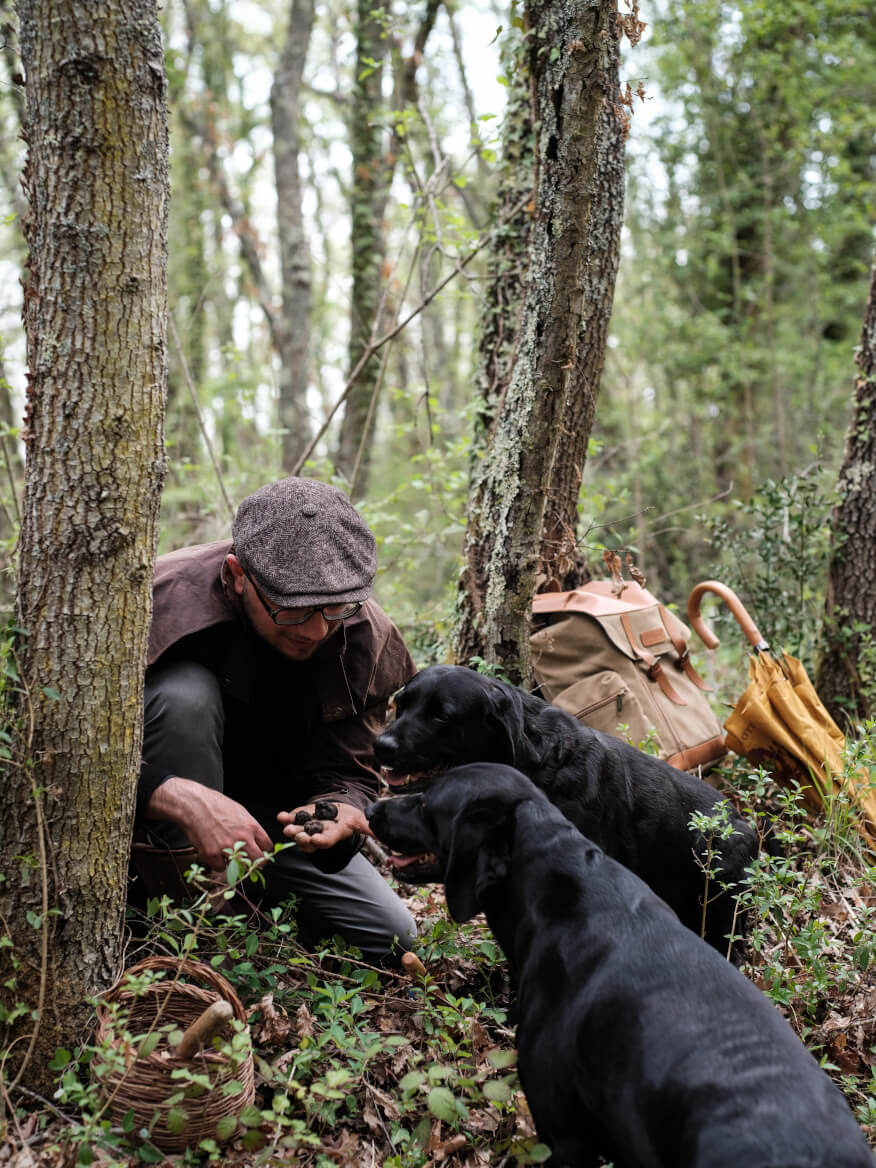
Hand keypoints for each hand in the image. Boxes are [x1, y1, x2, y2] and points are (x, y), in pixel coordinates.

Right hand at [147, 776, 273, 870]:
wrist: (194, 805)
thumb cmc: (215, 805)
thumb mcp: (240, 811)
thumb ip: (250, 827)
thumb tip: (256, 839)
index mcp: (251, 826)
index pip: (268, 847)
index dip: (265, 852)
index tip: (261, 854)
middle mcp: (242, 838)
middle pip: (258, 861)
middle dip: (255, 864)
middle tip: (248, 863)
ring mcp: (227, 848)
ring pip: (240, 868)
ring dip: (235, 864)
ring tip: (227, 855)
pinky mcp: (212, 855)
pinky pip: (220, 868)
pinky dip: (217, 863)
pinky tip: (214, 853)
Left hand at [276, 801, 371, 852]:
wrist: (338, 812)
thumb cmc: (350, 819)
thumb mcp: (360, 822)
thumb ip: (368, 827)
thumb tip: (382, 832)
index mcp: (332, 836)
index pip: (326, 841)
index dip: (321, 841)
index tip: (317, 840)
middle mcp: (318, 834)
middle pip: (308, 840)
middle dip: (303, 838)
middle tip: (298, 835)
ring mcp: (307, 827)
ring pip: (297, 831)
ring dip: (291, 830)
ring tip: (287, 827)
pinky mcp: (301, 818)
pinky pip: (292, 820)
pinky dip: (286, 818)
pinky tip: (281, 816)